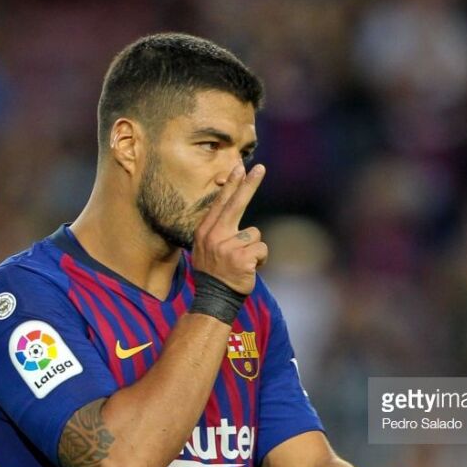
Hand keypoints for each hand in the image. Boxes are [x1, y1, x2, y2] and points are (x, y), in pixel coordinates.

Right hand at [191, 163, 267, 294]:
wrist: (213, 299)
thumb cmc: (215, 272)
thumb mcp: (207, 248)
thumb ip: (218, 229)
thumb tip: (231, 205)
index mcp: (205, 231)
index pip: (221, 202)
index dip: (232, 184)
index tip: (240, 167)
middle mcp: (214, 236)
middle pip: (237, 204)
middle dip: (249, 184)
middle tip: (260, 168)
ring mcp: (227, 247)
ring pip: (255, 234)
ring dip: (253, 248)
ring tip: (242, 262)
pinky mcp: (242, 259)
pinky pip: (261, 249)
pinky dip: (260, 260)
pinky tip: (249, 269)